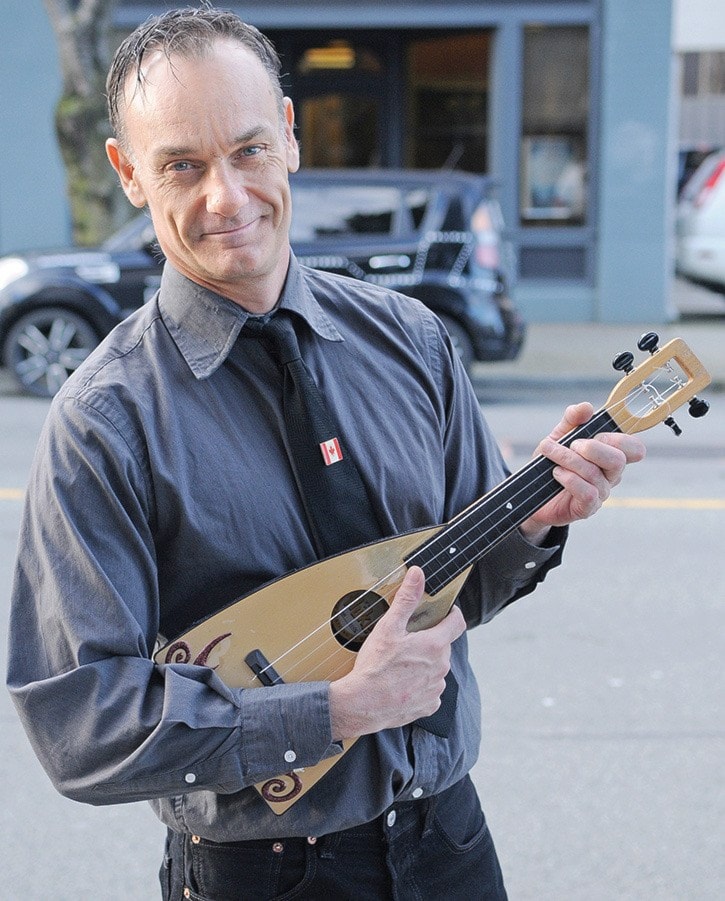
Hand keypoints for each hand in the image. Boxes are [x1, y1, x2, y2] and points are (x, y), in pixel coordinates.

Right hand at [328, 566, 465, 741]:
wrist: (362, 704)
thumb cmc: (374, 667)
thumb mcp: (389, 627)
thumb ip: (406, 599)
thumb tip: (418, 575)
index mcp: (435, 645)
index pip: (457, 622)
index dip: (451, 613)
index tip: (443, 612)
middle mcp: (441, 667)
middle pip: (443, 645)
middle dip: (429, 640)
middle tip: (407, 640)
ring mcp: (436, 688)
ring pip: (436, 668)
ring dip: (424, 663)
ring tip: (400, 664)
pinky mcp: (429, 705)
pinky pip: (430, 690)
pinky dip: (420, 685)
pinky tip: (401, 682)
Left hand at [520, 402, 645, 541]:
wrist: (531, 492)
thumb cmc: (551, 463)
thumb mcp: (559, 436)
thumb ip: (572, 420)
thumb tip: (587, 407)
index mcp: (609, 455)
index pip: (634, 448)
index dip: (621, 439)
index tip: (596, 433)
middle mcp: (610, 475)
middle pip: (618, 460)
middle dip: (592, 448)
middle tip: (572, 444)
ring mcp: (601, 493)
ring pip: (594, 474)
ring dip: (569, 460)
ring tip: (551, 456)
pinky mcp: (587, 508)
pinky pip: (588, 493)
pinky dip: (570, 479)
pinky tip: (556, 473)